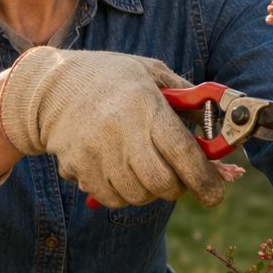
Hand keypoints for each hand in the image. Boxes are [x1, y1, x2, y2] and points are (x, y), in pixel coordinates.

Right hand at [0, 48, 224, 207]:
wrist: (51, 86)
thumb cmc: (111, 78)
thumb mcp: (152, 73)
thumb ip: (189, 98)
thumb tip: (222, 127)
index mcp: (145, 105)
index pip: (183, 154)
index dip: (206, 180)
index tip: (215, 193)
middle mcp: (121, 131)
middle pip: (162, 184)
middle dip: (178, 187)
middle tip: (178, 178)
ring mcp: (96, 153)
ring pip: (138, 196)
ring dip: (150, 190)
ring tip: (144, 167)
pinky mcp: (78, 168)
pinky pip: (112, 199)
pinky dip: (124, 193)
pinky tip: (120, 170)